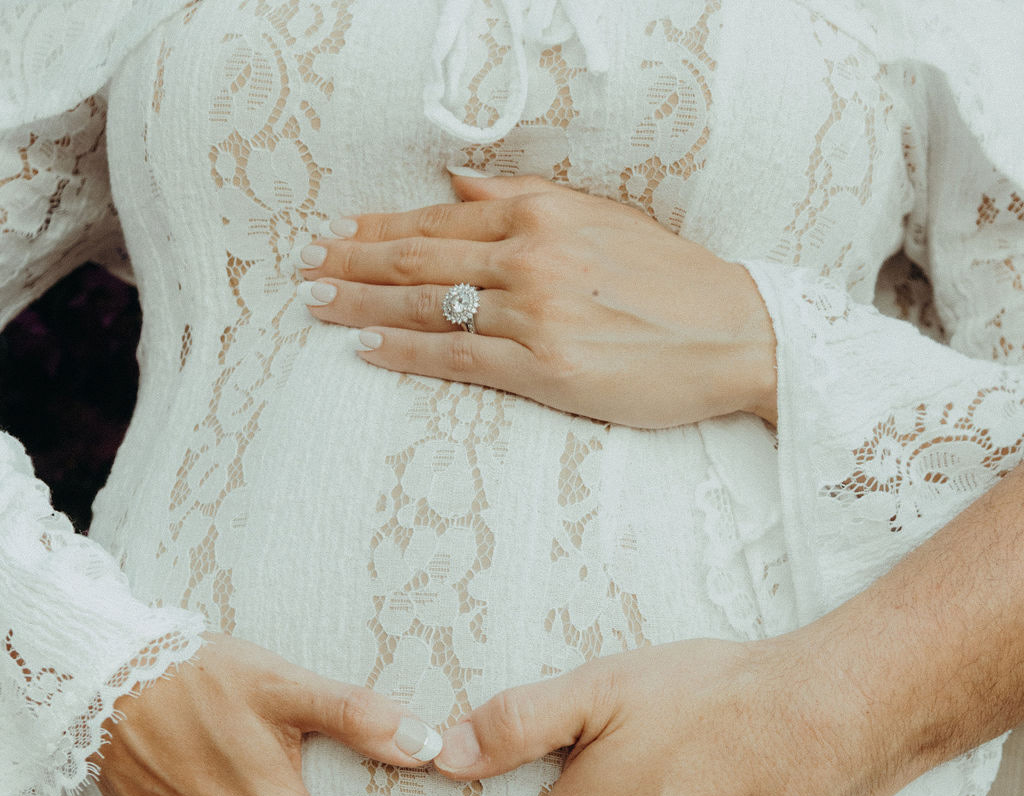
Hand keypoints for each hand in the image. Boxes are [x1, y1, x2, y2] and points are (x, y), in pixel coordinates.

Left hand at [295, 171, 776, 427]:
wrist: (734, 333)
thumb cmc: (673, 281)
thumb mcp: (600, 217)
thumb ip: (524, 197)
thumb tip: (454, 180)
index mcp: (543, 213)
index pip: (440, 218)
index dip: (378, 227)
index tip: (334, 233)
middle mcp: (531, 255)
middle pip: (419, 257)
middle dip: (352, 261)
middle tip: (302, 267)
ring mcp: (535, 311)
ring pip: (429, 305)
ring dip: (363, 304)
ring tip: (315, 304)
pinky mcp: (544, 366)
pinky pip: (458, 357)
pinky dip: (407, 350)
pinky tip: (367, 348)